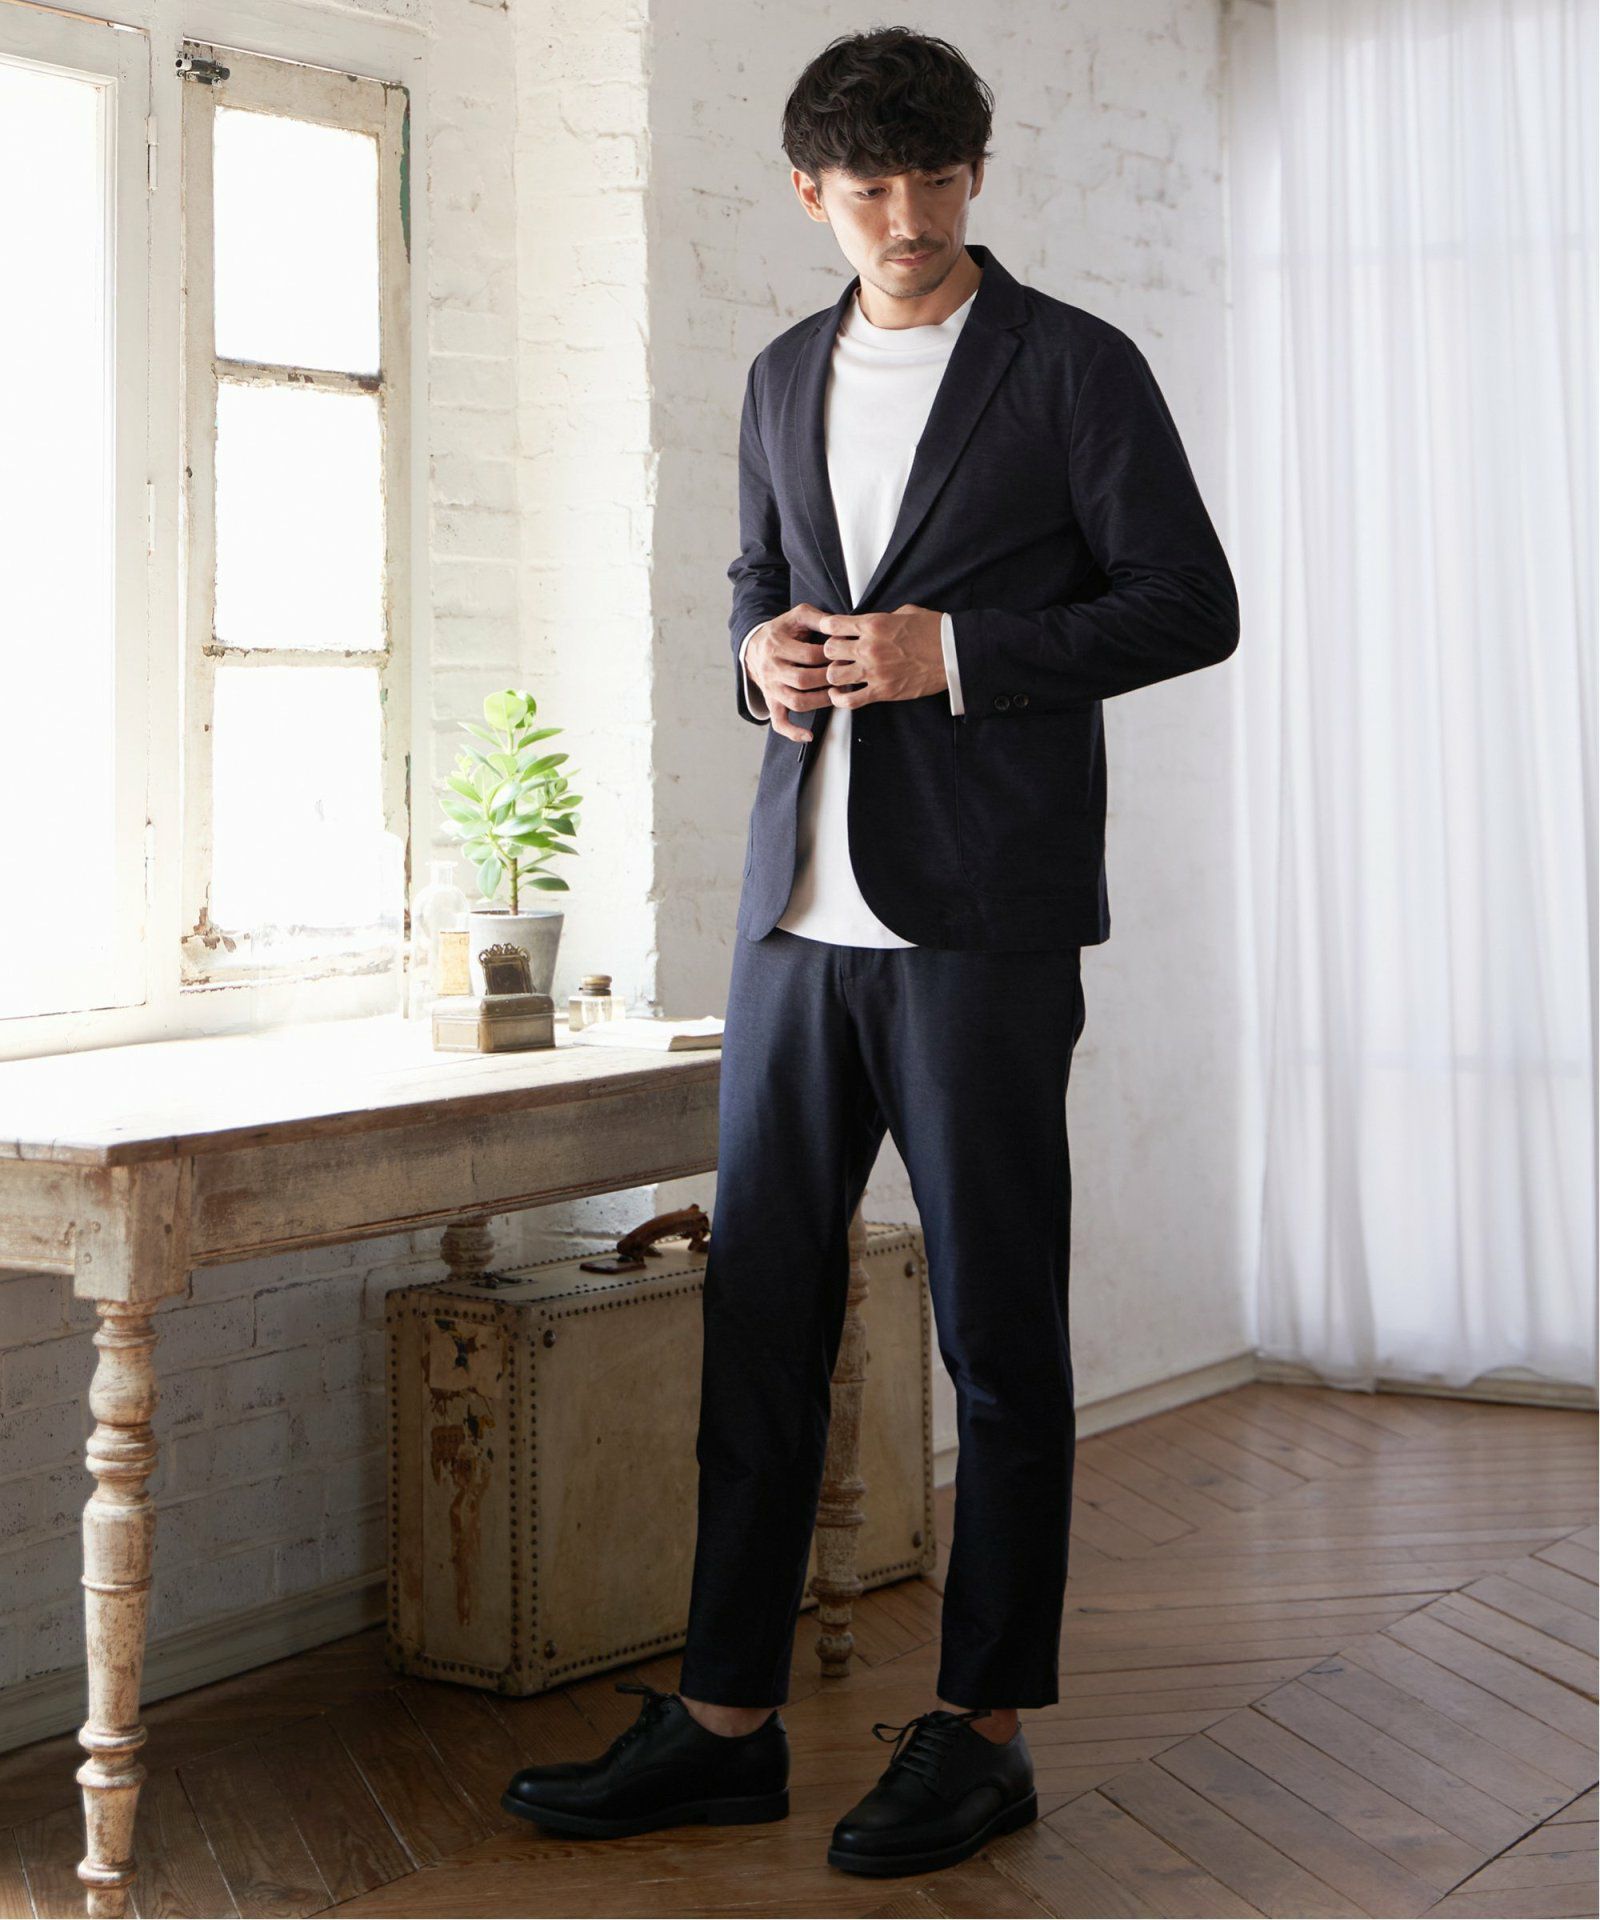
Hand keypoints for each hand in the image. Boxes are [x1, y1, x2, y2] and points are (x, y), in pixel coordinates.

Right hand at [746, 603, 837, 741]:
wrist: (753, 645)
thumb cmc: (782, 630)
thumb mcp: (797, 616)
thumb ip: (818, 618)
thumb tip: (839, 624)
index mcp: (776, 645)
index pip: (808, 655)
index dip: (830, 657)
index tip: (845, 655)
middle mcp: (771, 668)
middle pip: (803, 680)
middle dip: (828, 679)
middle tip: (846, 676)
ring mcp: (771, 687)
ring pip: (796, 701)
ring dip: (820, 701)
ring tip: (837, 695)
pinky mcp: (771, 701)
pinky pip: (779, 722)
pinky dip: (793, 732)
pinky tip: (809, 735)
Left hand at [810, 604, 945, 706]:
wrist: (953, 653)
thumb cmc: (934, 631)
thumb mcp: (905, 613)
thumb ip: (882, 618)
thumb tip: (869, 622)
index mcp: (873, 624)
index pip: (833, 625)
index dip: (826, 629)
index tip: (829, 632)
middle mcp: (869, 647)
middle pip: (828, 650)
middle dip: (830, 653)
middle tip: (838, 655)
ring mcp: (874, 671)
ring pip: (834, 675)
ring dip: (834, 675)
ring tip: (841, 674)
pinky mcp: (882, 691)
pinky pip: (849, 700)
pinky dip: (840, 699)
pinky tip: (841, 694)